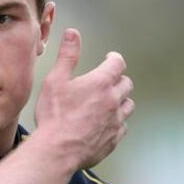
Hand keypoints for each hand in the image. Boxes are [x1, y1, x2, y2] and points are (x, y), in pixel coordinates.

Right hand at [33, 29, 134, 169]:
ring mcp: (116, 121)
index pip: (118, 63)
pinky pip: (123, 126)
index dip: (114, 59)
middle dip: (118, 79)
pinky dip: (118, 122)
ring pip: (129, 106)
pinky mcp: (114, 139)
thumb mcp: (56, 80)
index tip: (109, 58)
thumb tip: (73, 34)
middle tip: (108, 81)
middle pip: (126, 84)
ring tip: (110, 101)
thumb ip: (68, 55)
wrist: (58, 150)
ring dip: (121, 100)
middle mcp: (114, 100)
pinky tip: (107, 123)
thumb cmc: (54, 116)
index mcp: (101, 83)